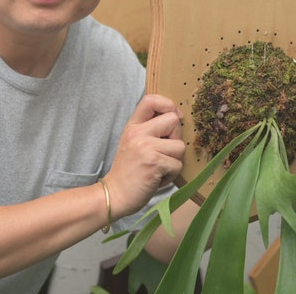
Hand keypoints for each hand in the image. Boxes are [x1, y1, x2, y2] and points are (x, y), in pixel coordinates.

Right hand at [103, 94, 185, 219]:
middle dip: (176, 137)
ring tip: (159, 168)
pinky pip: (178, 165)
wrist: (115, 195)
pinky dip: (172, 175)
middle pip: (173, 120)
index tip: (174, 117)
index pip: (150, 100)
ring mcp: (146, 147)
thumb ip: (149, 128)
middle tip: (164, 152)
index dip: (168, 104)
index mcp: (132, 126)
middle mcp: (138, 133)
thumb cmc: (128, 170)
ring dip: (174, 160)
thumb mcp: (132, 142)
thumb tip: (177, 118)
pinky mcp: (154, 164)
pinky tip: (158, 178)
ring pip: (180, 146)